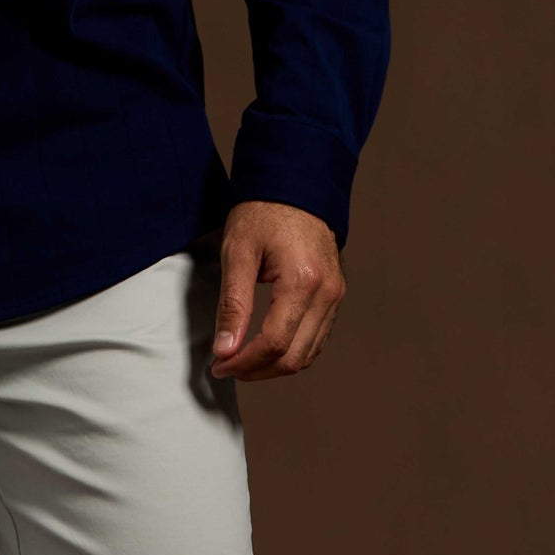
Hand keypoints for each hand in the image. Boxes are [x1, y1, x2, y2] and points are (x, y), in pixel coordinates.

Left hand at [209, 200, 345, 381]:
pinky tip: (266, 348)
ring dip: (275, 366)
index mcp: (303, 281)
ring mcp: (335, 296)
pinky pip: (316, 338)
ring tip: (242, 361)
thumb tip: (225, 349)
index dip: (244, 362)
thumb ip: (233, 304)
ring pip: (309, 353)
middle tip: (226, 366)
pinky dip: (292, 351)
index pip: (275, 343)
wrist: (294, 184)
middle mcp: (327, 293)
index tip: (219, 364)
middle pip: (295, 357)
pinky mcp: (335, 295)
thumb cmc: (263, 211)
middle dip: (258, 370)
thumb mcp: (238, 252)